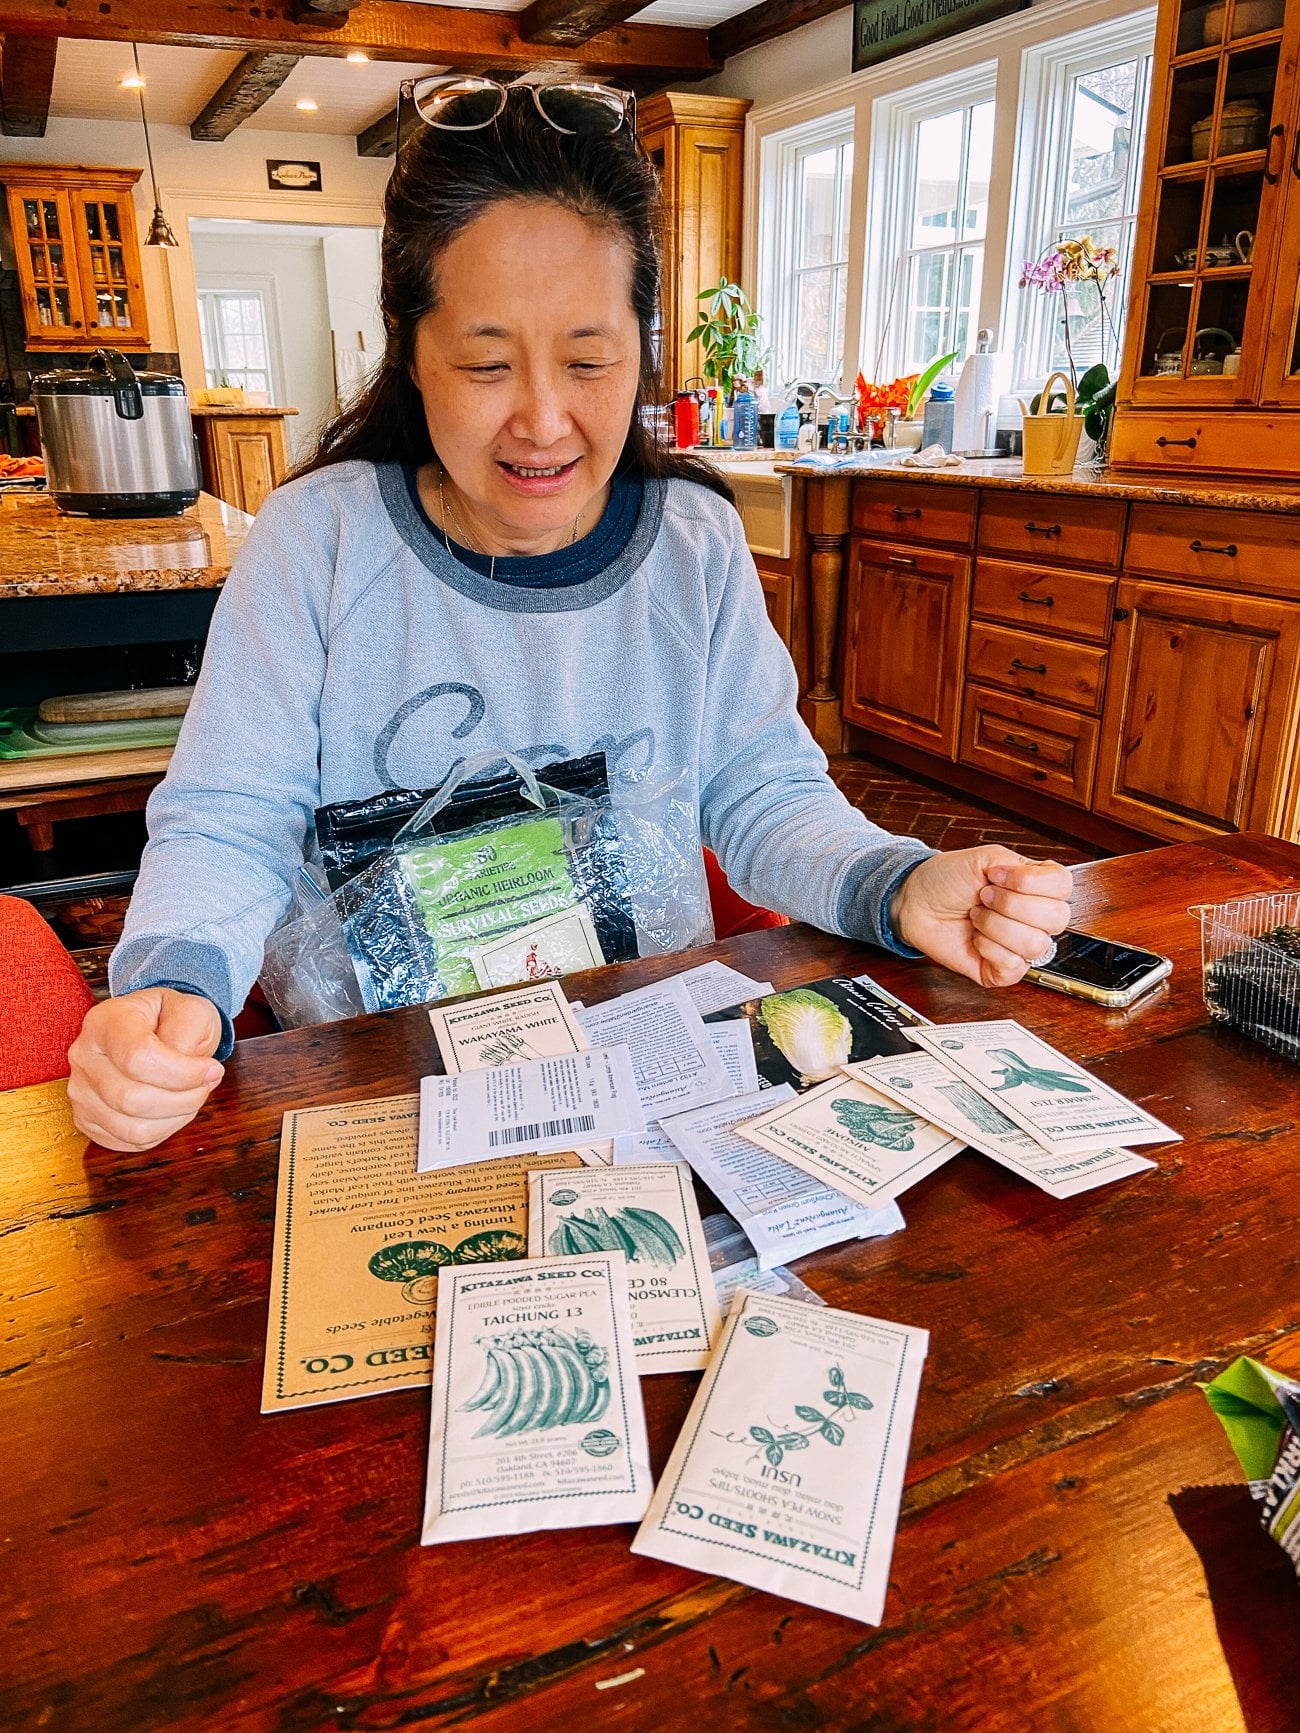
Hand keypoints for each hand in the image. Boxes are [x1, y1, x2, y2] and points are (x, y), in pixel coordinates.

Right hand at [67, 987, 224, 1151]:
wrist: (154, 1029)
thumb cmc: (171, 1018)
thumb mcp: (189, 1010)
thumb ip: (187, 1034)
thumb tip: (188, 1073)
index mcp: (105, 1022)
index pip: (138, 1058)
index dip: (183, 1073)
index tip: (212, 1069)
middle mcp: (84, 1057)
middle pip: (132, 1099)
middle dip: (184, 1098)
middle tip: (206, 1083)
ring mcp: (80, 1091)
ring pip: (132, 1128)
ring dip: (176, 1117)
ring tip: (192, 1095)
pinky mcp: (87, 1119)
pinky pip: (130, 1141)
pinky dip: (162, 1131)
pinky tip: (173, 1108)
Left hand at [891, 846, 1071, 989]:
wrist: (917, 901)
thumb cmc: (948, 880)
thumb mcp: (986, 858)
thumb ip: (1019, 865)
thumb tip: (1030, 884)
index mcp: (1036, 887)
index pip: (1063, 886)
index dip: (1032, 882)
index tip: (997, 875)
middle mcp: (1035, 917)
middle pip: (1056, 917)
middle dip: (1011, 904)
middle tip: (984, 897)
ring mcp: (1021, 946)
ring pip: (1035, 943)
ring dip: (996, 925)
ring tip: (976, 916)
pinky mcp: (1003, 970)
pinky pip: (1014, 965)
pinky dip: (988, 946)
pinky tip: (975, 937)